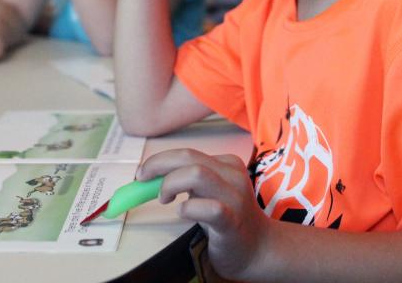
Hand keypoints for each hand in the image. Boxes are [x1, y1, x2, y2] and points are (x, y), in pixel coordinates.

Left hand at [137, 149, 271, 279]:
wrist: (259, 248)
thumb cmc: (229, 219)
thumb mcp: (210, 192)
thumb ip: (187, 181)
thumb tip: (150, 177)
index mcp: (227, 164)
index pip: (187, 153)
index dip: (160, 161)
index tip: (143, 174)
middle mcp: (233, 175)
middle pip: (188, 157)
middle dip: (158, 165)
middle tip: (143, 181)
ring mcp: (235, 197)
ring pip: (197, 174)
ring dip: (170, 184)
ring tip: (165, 199)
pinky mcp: (232, 220)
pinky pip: (208, 208)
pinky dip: (188, 208)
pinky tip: (182, 212)